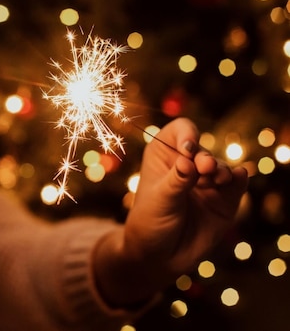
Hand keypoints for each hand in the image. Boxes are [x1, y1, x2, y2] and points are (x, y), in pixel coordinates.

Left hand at [94, 118, 248, 306]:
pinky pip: (237, 184)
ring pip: (221, 166)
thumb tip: (191, 159)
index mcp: (164, 157)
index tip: (188, 147)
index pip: (179, 131)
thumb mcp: (159, 200)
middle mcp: (188, 165)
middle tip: (205, 168)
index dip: (186, 134)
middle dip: (205, 157)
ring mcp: (207, 182)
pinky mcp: (224, 200)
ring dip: (222, 169)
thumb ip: (177, 180)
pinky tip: (238, 177)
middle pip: (203, 149)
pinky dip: (239, 178)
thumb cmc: (150, 223)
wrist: (159, 257)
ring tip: (217, 178)